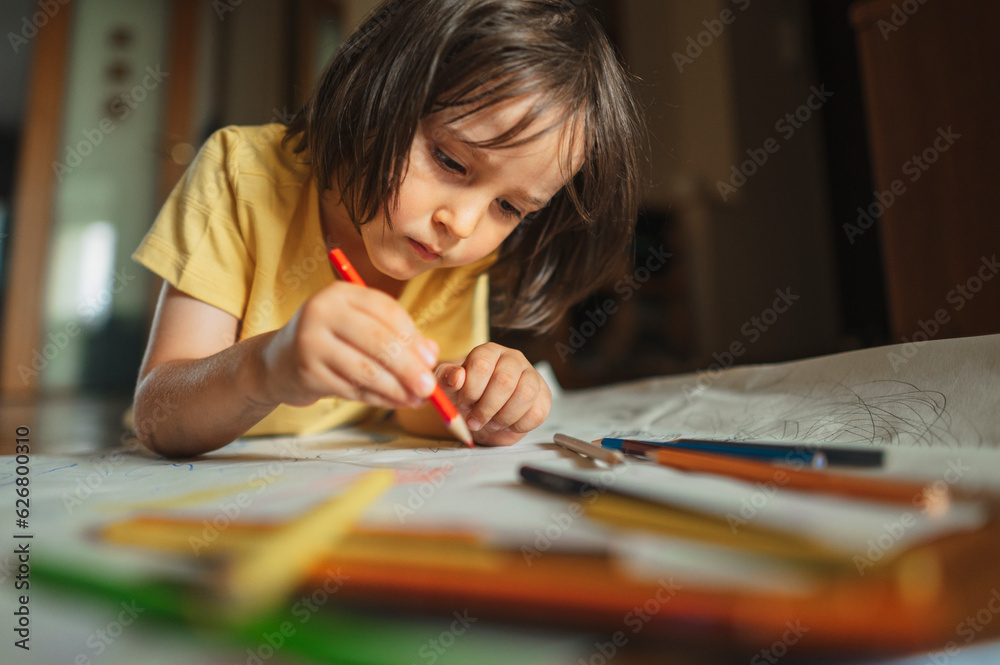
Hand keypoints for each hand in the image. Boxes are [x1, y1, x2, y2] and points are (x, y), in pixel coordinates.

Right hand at [261, 282, 438, 408]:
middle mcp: (322, 311)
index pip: (386, 310)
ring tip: (416, 399)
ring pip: (367, 369)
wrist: (278, 361)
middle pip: (379, 340)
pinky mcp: (307, 372)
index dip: (413, 336)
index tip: (430, 359)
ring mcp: (311, 341)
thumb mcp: (360, 328)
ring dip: (396, 388)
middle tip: (429, 386)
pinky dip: (378, 398)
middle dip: (409, 367)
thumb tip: (431, 355)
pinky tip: (393, 402)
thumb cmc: (330, 341)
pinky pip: (353, 388)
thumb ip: (397, 336)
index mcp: (341, 293)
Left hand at [435, 343, 550, 445]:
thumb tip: (457, 377)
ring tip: (492, 423)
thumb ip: (446, 378)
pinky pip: (538, 412)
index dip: (471, 390)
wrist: (482, 416)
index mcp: (488, 351)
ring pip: (524, 394)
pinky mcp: (543, 396)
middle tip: (475, 421)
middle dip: (486, 408)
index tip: (463, 403)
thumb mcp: (448, 388)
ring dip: (503, 417)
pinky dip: (519, 425)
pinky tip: (507, 425)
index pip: (481, 364)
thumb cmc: (465, 398)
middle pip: (504, 381)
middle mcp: (512, 358)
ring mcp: (531, 376)